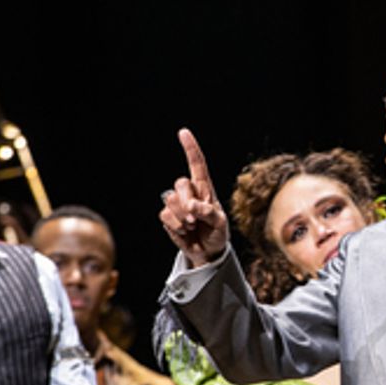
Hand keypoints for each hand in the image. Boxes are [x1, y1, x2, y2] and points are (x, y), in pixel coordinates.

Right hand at [159, 128, 228, 266]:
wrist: (208, 252)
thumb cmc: (217, 233)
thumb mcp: (220, 224)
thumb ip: (208, 213)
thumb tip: (191, 206)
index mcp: (205, 189)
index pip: (197, 164)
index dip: (190, 148)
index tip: (183, 132)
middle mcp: (190, 192)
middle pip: (180, 183)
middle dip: (186, 200)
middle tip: (194, 217)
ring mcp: (177, 204)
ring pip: (171, 200)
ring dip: (182, 217)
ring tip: (193, 226)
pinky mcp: (168, 216)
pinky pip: (165, 215)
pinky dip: (176, 226)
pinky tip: (184, 231)